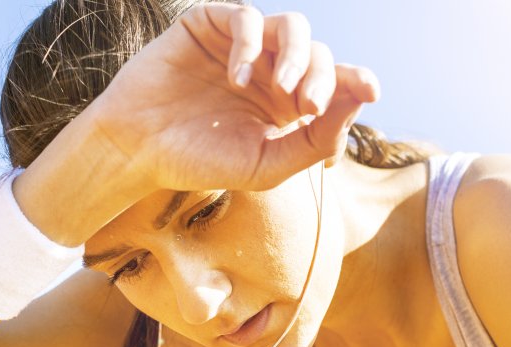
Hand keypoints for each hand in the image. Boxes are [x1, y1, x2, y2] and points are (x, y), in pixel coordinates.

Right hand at [88, 3, 379, 195]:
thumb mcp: (266, 165)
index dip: (356, 81)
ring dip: (297, 55)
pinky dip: (249, 44)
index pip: (335, 84)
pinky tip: (236, 78)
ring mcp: (241, 47)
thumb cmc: (199, 162)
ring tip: (282, 90)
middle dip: (323, 78)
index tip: (372, 91)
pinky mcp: (210, 25)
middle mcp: (269, 71)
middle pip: (319, 55)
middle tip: (308, 106)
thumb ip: (315, 140)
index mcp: (287, 105)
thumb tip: (362, 99)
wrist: (137, 149)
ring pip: (293, 28)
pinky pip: (246, 17)